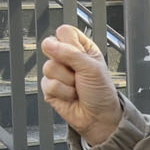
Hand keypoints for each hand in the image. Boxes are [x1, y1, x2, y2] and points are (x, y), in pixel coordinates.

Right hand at [39, 25, 122, 146]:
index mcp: (81, 48)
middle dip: (67, 64)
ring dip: (66, 81)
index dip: (68, 42)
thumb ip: (69, 53)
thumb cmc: (101, 92)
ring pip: (48, 68)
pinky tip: (71, 96)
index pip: (64, 32)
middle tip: (79, 74)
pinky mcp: (50, 89)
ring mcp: (57, 73)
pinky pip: (47, 84)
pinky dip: (62, 92)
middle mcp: (67, 59)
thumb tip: (48, 44)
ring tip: (77, 87)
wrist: (98, 118)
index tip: (79, 54)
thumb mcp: (91, 67)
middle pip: (51, 48)